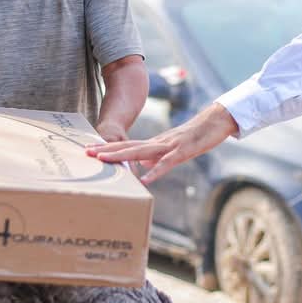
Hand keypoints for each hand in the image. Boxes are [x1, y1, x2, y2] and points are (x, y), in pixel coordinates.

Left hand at [86, 104, 238, 185]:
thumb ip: (156, 157)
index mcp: (155, 144)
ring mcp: (169, 146)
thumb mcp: (172, 149)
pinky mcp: (182, 151)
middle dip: (107, 150)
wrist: (215, 122)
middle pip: (128, 146)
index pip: (127, 146)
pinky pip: (166, 163)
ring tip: (103, 159)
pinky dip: (154, 171)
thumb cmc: (196, 136)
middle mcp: (157, 143)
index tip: (91, 150)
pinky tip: (144, 180)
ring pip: (141, 152)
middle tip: (87, 152)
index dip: (109, 148)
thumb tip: (142, 165)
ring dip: (121, 156)